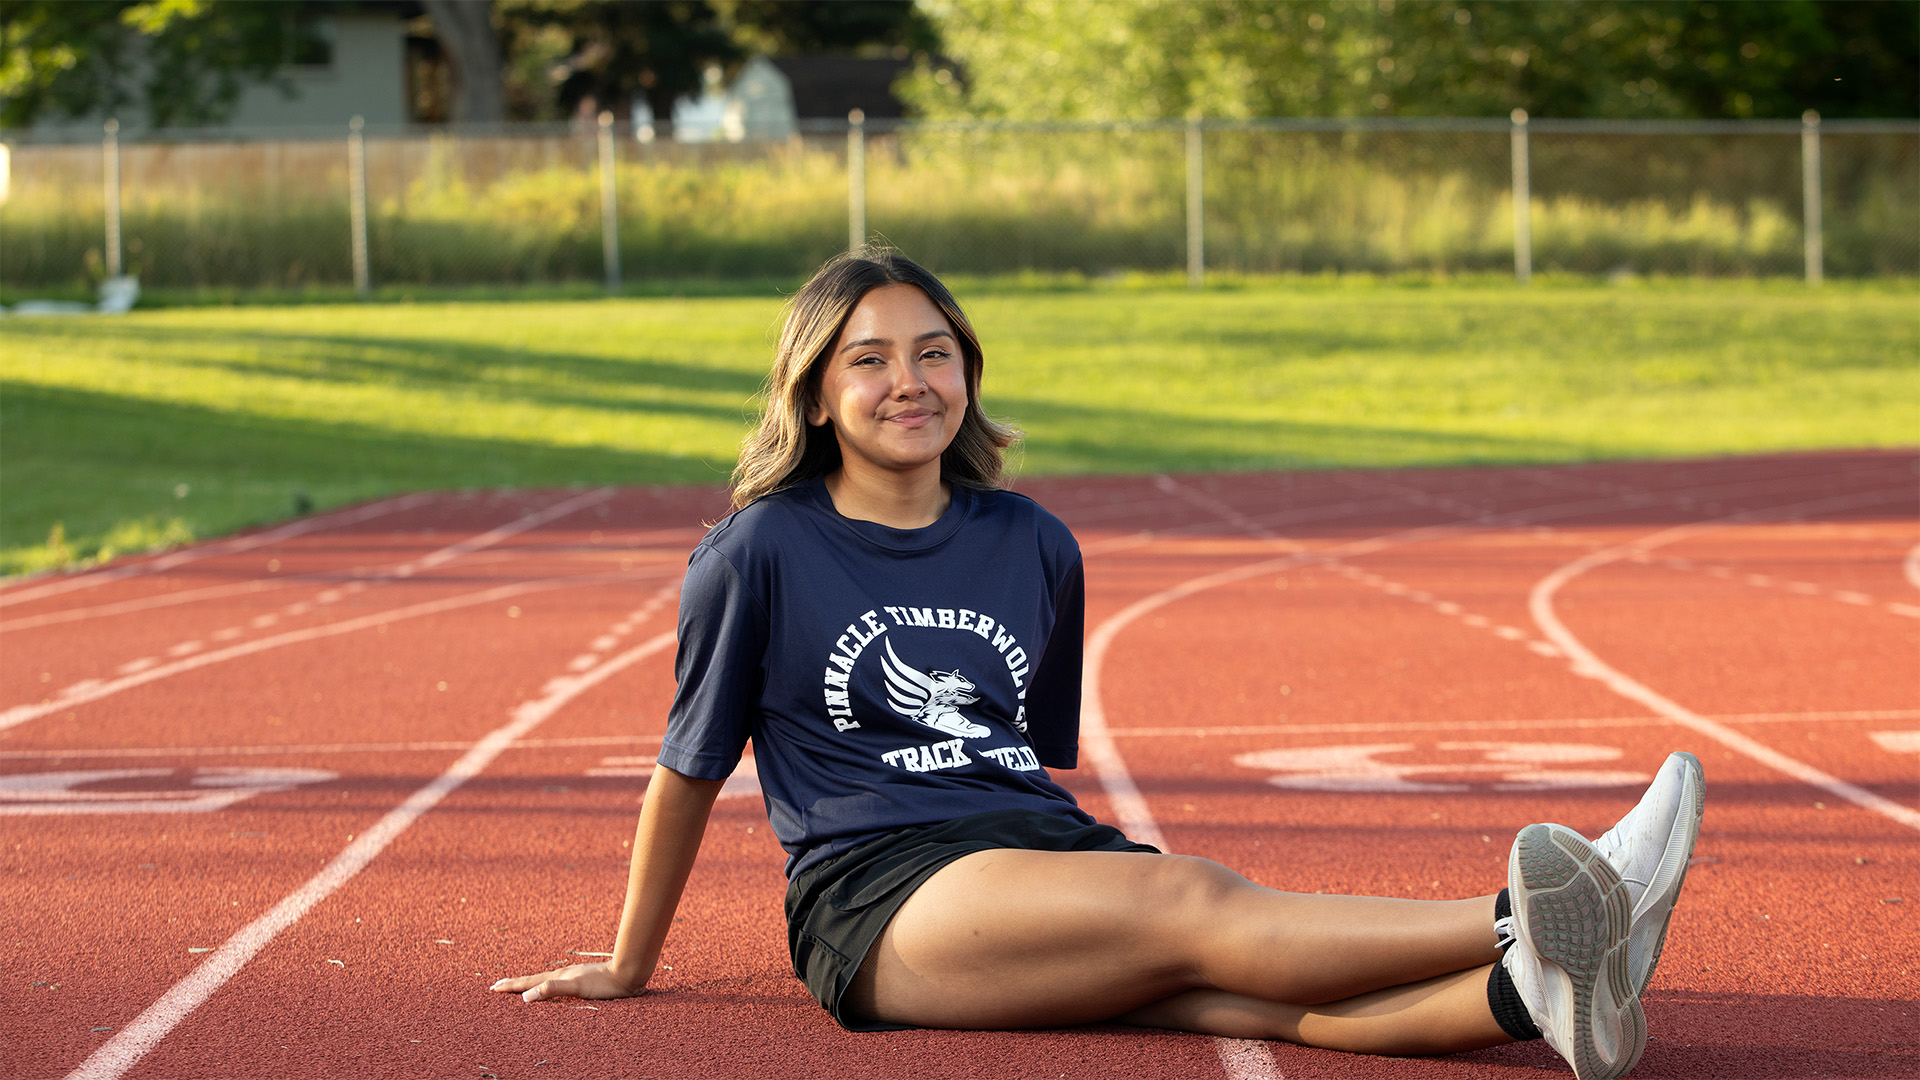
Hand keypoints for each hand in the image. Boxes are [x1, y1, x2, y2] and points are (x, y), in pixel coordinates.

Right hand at [489, 962, 645, 1002]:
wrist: (628, 972)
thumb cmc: (604, 983)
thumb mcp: (577, 988)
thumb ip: (552, 989)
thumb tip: (526, 997)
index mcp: (559, 977)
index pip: (529, 983)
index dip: (511, 986)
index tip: (493, 988)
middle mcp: (563, 975)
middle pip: (533, 980)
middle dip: (515, 984)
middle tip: (498, 986)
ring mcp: (572, 976)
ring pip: (544, 980)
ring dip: (529, 984)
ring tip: (520, 986)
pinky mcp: (582, 980)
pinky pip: (556, 983)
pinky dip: (545, 986)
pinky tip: (552, 987)